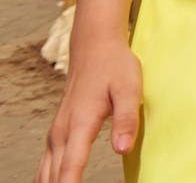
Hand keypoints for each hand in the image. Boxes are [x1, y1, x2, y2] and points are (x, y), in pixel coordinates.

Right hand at [37, 28, 141, 182]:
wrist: (94, 49)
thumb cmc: (115, 67)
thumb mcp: (130, 88)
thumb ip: (126, 119)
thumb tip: (121, 150)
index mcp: (79, 124)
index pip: (70, 168)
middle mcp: (61, 133)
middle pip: (53, 176)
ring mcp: (55, 135)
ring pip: (44, 174)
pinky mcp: (57, 135)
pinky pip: (46, 166)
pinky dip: (48, 180)